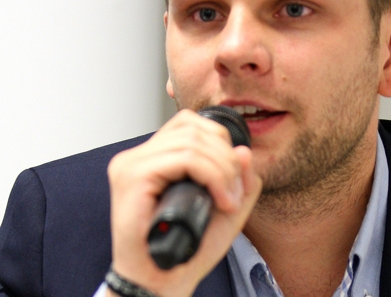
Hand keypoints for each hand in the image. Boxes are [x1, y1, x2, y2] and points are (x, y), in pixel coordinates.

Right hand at [107, 109, 261, 296]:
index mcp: (155, 158)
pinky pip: (182, 158)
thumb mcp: (227, 208)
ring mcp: (132, 165)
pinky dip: (211, 176)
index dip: (220, 141)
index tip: (234, 176)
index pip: (190, 123)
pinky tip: (219, 201)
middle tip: (235, 192)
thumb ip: (241, 179)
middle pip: (194, 128)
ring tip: (228, 200)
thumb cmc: (188, 249)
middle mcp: (139, 156)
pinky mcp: (132, 177)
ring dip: (222, 170)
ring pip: (191, 142)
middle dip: (226, 158)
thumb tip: (243, 150)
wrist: (162, 283)